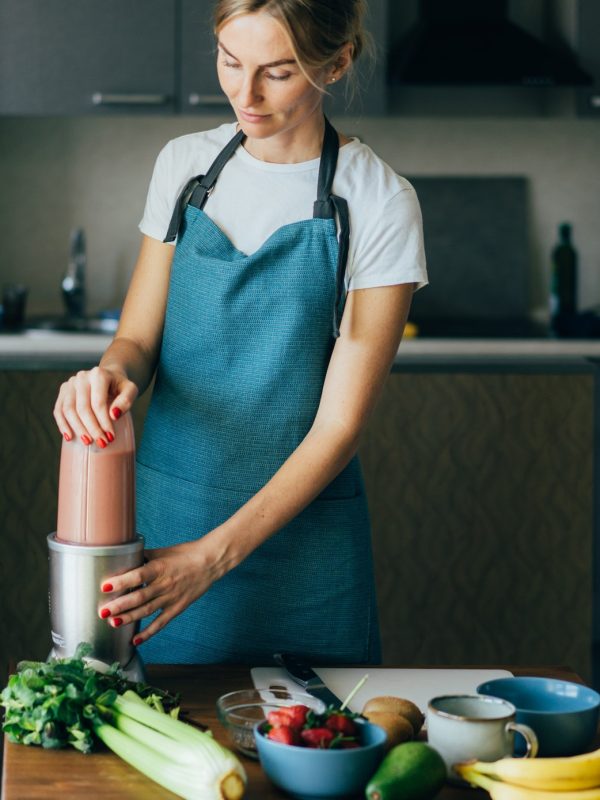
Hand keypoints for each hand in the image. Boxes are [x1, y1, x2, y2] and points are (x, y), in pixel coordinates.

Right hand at [53, 365, 137, 445]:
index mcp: (98, 375)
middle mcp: (82, 377)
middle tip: (101, 443)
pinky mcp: (63, 391)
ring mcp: (70, 383)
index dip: (103, 422)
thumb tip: (114, 415)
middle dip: (92, 428)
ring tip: (88, 442)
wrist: (109, 377)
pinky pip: (58, 410)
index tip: (111, 437)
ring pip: (68, 410)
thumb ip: (126, 400)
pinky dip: (62, 424)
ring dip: (77, 428)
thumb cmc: (120, 386)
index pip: (98, 403)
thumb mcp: (131, 390)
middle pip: (82, 407)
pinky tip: (69, 437)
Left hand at [97, 535, 233, 644]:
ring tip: (113, 623)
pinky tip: (135, 640)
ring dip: (129, 618)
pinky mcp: (178, 607)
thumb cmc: (185, 554)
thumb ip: (143, 557)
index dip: (122, 581)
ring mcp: (172, 597)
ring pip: (147, 611)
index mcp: (160, 567)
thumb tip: (123, 558)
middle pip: (140, 597)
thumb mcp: (163, 551)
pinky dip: (149, 633)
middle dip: (120, 605)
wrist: (210, 562)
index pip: (138, 575)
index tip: (105, 586)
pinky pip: (161, 622)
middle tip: (103, 611)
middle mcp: (165, 584)